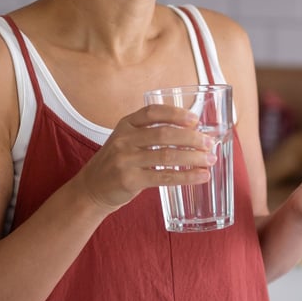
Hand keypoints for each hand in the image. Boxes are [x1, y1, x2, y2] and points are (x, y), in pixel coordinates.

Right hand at [72, 104, 216, 211]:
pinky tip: (200, 176)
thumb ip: (149, 134)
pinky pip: (164, 177)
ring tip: (210, 160)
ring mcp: (125, 160)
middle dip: (192, 138)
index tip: (195, 119)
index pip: (153, 112)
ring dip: (193, 157)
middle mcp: (124, 139)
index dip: (176, 113)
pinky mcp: (129, 180)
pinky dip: (186, 176)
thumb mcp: (125, 140)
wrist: (91, 188)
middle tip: (210, 143)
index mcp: (126, 124)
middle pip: (164, 134)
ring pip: (167, 155)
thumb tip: (191, 133)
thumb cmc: (116, 163)